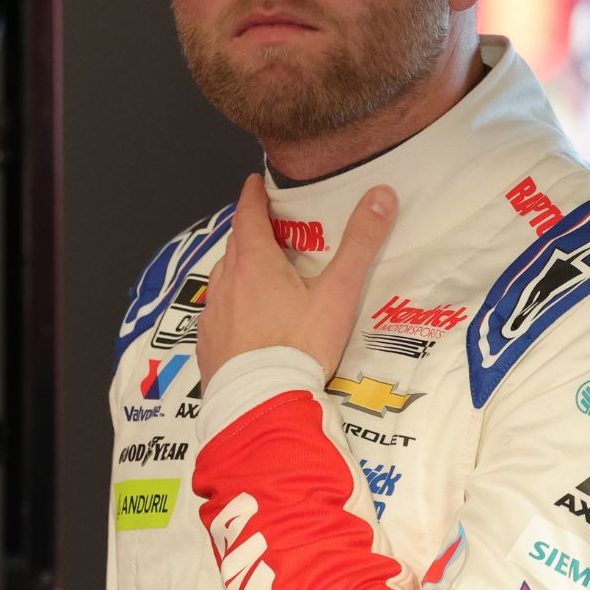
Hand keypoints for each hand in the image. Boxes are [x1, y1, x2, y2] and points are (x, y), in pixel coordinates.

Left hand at [196, 174, 397, 382]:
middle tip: (272, 230)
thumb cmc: (299, 347)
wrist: (262, 407)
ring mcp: (213, 315)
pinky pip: (218, 313)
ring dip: (240, 270)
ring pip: (224, 279)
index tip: (255, 183)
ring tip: (263, 276)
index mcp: (253, 262)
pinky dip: (232, 305)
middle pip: (235, 245)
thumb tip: (381, 195)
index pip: (247, 214)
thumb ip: (360, 244)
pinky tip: (248, 321)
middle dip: (251, 232)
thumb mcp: (338, 293)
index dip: (252, 195)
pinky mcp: (208, 345)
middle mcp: (226, 282)